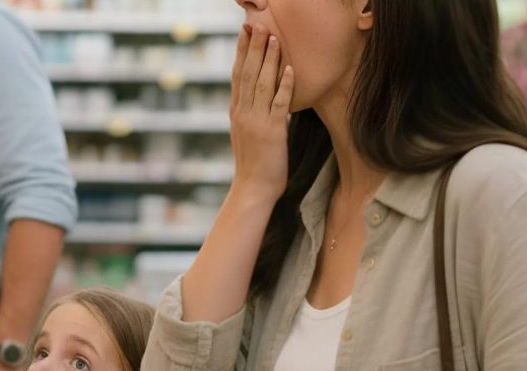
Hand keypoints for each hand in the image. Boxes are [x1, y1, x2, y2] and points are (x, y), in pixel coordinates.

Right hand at [229, 24, 294, 208]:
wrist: (252, 189)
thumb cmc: (254, 165)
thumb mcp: (247, 134)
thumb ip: (250, 114)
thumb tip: (259, 97)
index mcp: (236, 112)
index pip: (237, 75)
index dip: (241, 52)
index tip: (244, 33)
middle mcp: (243, 113)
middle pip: (247, 74)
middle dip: (253, 48)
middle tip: (257, 25)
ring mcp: (256, 121)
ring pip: (262, 84)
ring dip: (269, 60)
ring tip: (274, 38)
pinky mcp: (272, 131)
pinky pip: (279, 103)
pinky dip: (284, 85)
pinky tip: (289, 69)